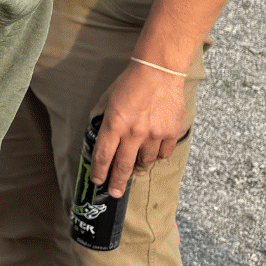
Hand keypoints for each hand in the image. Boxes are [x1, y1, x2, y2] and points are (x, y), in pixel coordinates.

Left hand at [92, 63, 188, 196]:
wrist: (158, 72)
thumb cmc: (129, 83)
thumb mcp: (106, 99)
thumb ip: (100, 117)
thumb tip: (95, 131)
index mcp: (114, 124)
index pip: (103, 155)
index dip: (99, 171)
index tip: (97, 180)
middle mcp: (134, 133)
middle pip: (124, 166)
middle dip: (118, 182)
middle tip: (115, 193)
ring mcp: (154, 135)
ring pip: (145, 161)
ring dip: (138, 167)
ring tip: (134, 170)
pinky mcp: (171, 133)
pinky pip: (163, 153)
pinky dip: (157, 155)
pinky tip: (152, 152)